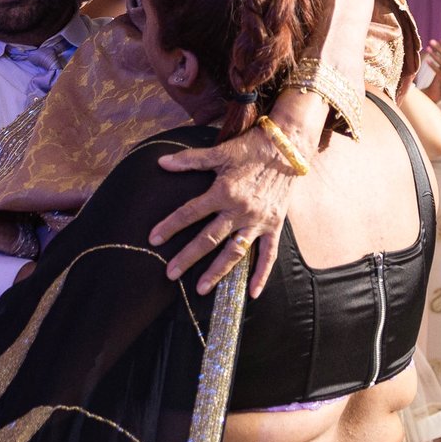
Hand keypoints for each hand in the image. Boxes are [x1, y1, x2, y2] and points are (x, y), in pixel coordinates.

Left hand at [150, 122, 297, 295]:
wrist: (287, 147)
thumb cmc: (250, 147)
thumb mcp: (220, 151)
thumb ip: (190, 160)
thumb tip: (162, 162)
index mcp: (224, 191)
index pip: (190, 212)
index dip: (170, 225)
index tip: (153, 239)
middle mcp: (240, 210)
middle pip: (209, 239)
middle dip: (188, 257)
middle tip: (170, 274)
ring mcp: (258, 221)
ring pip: (235, 252)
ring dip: (218, 272)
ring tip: (201, 289)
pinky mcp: (274, 226)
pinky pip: (268, 255)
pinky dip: (261, 274)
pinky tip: (252, 294)